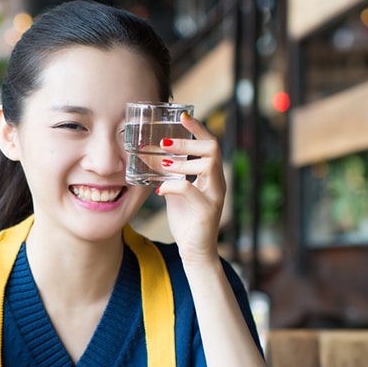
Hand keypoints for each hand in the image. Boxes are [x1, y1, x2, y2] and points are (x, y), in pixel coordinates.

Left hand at [154, 114, 225, 265]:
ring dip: (180, 162)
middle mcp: (217, 183)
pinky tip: (160, 190)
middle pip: (212, 149)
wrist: (195, 251)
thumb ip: (170, 175)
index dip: (197, 128)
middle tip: (164, 142)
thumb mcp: (176, 192)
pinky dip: (172, 185)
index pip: (210, 144)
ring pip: (206, 165)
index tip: (183, 115)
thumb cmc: (186, 220)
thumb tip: (150, 156)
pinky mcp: (207, 210)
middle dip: (187, 142)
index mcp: (211, 176)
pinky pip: (190, 189)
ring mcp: (215, 196)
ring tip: (161, 165)